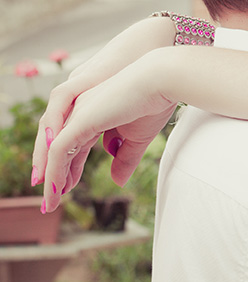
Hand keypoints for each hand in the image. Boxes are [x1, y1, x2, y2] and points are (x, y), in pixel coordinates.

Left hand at [35, 51, 179, 211]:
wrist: (162, 80)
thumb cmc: (155, 102)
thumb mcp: (138, 138)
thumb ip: (125, 158)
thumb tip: (117, 181)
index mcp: (93, 113)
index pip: (74, 145)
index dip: (70, 168)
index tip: (67, 188)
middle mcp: (80, 112)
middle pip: (59, 149)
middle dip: (55, 176)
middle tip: (52, 200)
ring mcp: (77, 114)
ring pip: (54, 152)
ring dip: (51, 179)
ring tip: (50, 202)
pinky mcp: (80, 120)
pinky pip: (59, 151)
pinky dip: (55, 171)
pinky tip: (56, 189)